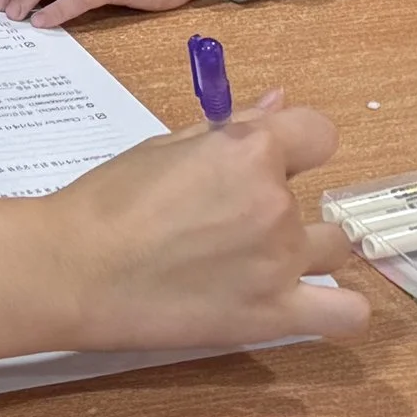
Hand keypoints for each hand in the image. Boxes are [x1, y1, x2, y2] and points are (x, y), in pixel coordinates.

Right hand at [44, 94, 369, 350]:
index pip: (319, 134)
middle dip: (281, 202)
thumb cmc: (107, 201)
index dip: (296, 143)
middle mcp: (276, 205)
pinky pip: (344, 313)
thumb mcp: (167, 147)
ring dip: (303, 249)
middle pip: (314, 197)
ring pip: (332, 249)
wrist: (71, 269)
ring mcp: (281, 264)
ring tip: (253, 260)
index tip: (271, 158)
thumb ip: (233, 126)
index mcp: (250, 153)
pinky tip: (308, 298)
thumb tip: (280, 101)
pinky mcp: (273, 316)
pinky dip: (338, 306)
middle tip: (227, 220)